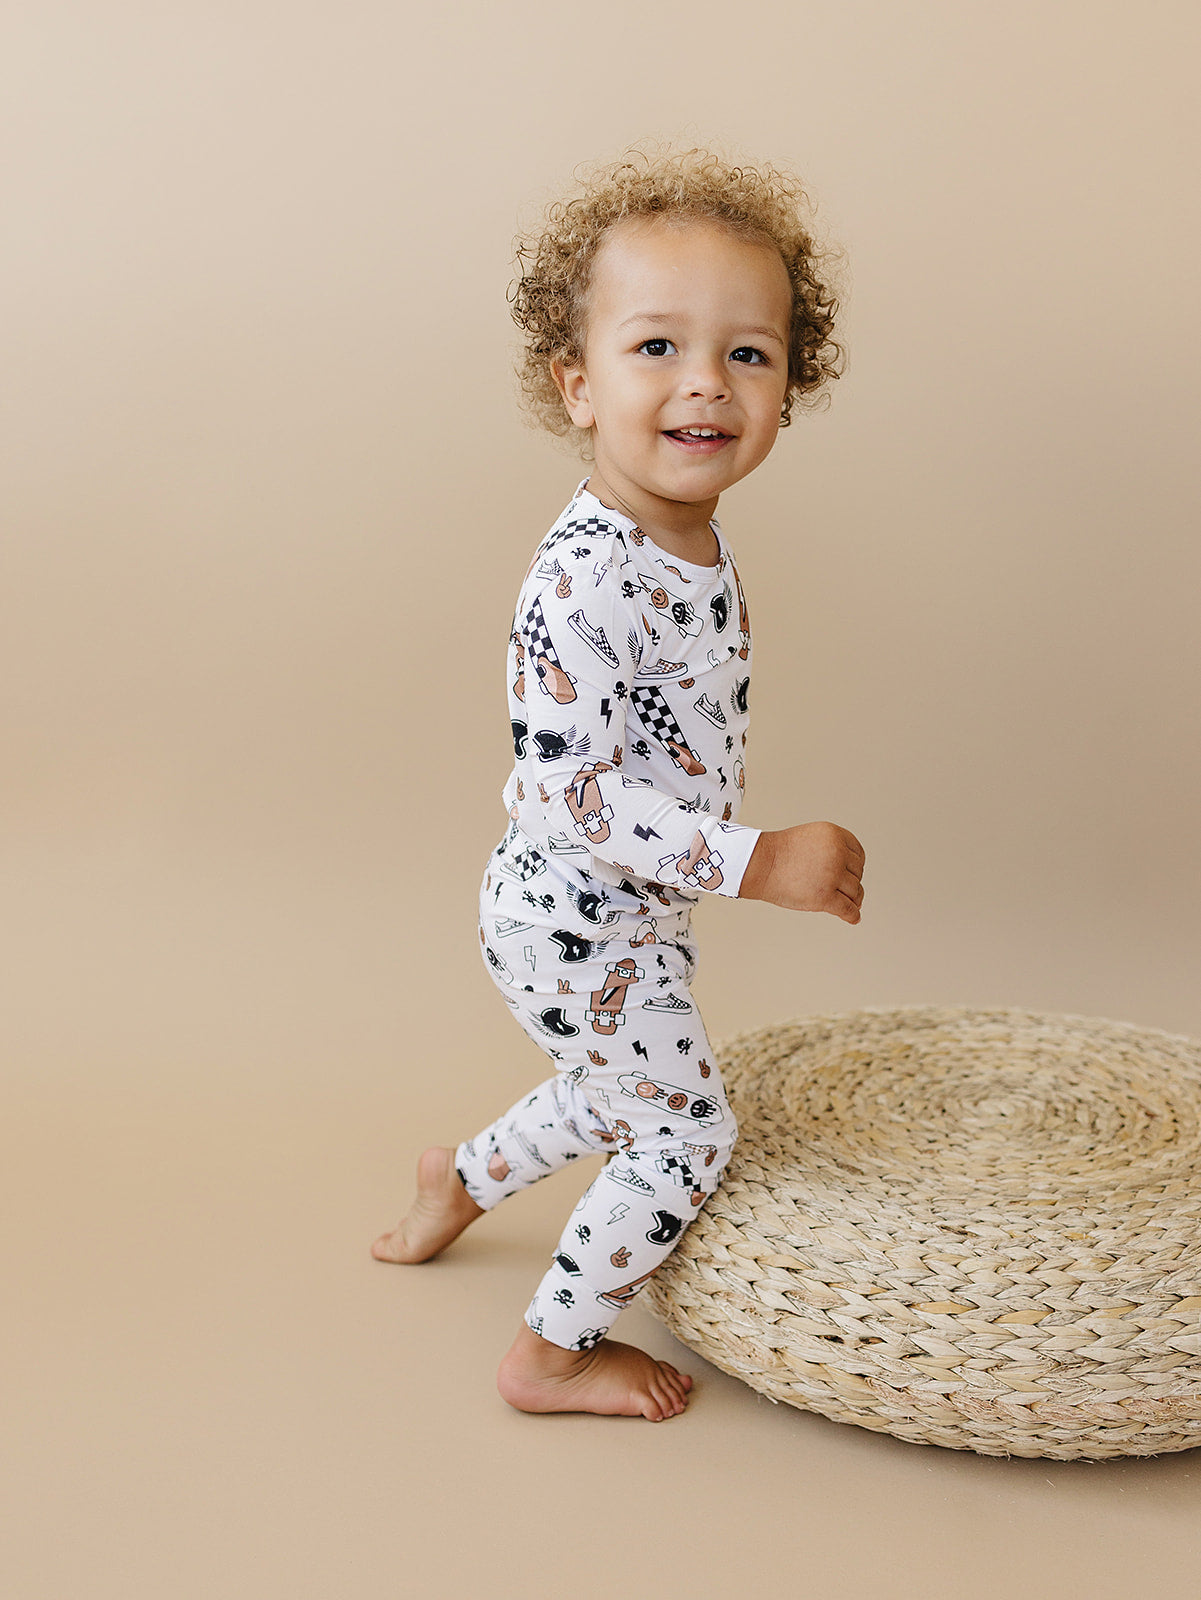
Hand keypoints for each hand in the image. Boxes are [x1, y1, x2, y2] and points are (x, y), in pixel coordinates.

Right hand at [739, 822, 865, 922]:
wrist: (760, 864)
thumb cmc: (779, 853)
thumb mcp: (812, 839)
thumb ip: (832, 849)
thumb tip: (851, 876)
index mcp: (835, 835)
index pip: (858, 854)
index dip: (856, 866)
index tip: (851, 874)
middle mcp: (837, 853)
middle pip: (857, 873)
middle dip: (851, 882)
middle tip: (842, 889)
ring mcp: (832, 875)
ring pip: (854, 892)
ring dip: (852, 899)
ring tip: (848, 903)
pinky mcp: (824, 896)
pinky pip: (847, 909)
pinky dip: (852, 915)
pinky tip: (853, 918)